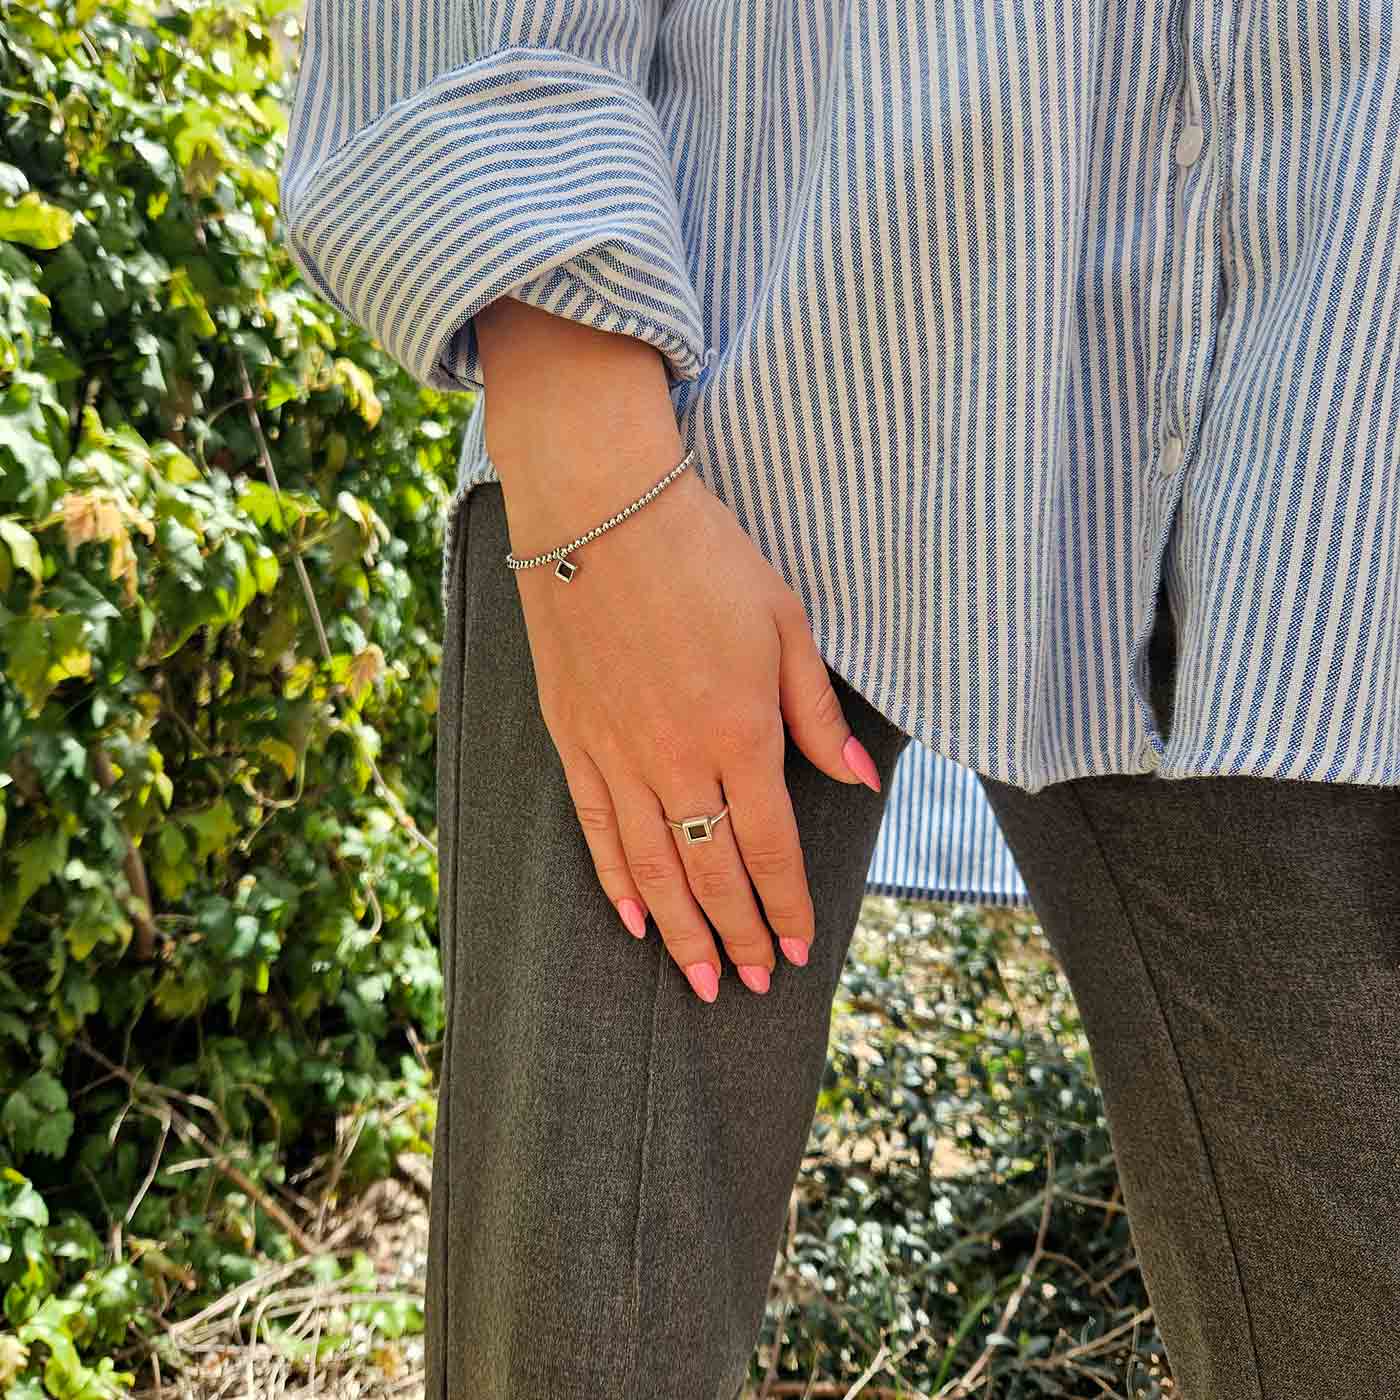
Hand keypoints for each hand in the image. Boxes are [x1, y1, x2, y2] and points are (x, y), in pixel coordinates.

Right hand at [476, 299, 880, 1001]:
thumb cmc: (706, 555)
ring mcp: (617, 752)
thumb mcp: (786, 623)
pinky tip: (634, 920)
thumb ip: (816, 715)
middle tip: (752, 983)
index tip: (797, 948)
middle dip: (738, 936)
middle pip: (713, 873)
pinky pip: (597, 829)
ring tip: (699, 980)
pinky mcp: (573, 738)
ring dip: (680, 933)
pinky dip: (616, 881)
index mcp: (740, 730)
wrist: (601, 507)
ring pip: (653, 868)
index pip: (770, 846)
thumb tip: (858, 783)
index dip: (785, 905)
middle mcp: (677, 757)